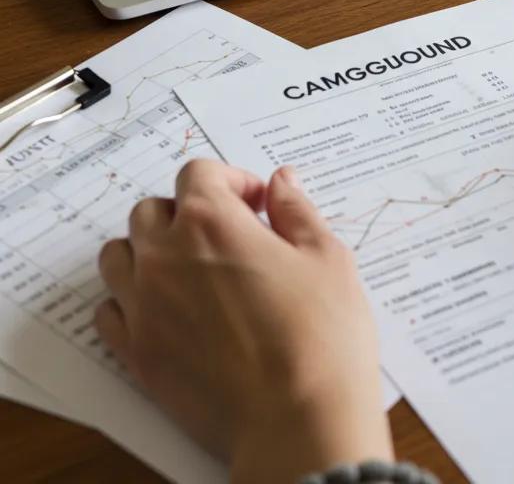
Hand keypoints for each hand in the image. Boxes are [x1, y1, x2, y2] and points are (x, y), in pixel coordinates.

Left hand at [95, 160, 392, 483]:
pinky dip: (129, 300)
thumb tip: (282, 181)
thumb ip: (296, 211)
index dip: (232, 180)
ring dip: (149, 249)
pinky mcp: (136, 354)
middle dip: (189, 211)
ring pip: (119, 255)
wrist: (297, 419)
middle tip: (230, 234)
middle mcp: (165, 257)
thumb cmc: (321, 334)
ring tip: (191, 269)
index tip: (259, 203)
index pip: (198, 173)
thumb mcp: (326, 256)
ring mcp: (143, 307)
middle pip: (152, 210)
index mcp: (212, 222)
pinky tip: (168, 310)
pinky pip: (108, 311)